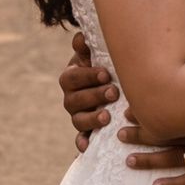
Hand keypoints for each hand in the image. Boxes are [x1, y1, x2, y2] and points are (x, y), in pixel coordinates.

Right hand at [59, 30, 118, 151]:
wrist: (113, 83)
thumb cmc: (105, 64)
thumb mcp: (97, 53)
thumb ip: (88, 45)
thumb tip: (82, 37)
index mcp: (71, 76)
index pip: (72, 77)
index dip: (87, 76)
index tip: (106, 74)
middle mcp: (71, 97)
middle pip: (75, 100)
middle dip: (94, 96)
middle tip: (113, 92)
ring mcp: (77, 115)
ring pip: (77, 120)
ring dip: (91, 119)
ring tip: (107, 116)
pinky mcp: (86, 131)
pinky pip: (81, 139)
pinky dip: (82, 143)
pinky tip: (87, 147)